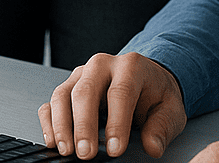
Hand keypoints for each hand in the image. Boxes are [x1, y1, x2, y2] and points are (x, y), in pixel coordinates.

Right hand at [38, 52, 185, 159]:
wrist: (146, 79)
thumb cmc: (155, 94)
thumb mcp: (169, 108)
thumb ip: (162, 126)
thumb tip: (152, 146)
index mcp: (131, 66)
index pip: (120, 92)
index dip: (117, 122)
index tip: (115, 149)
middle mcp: (103, 65)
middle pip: (86, 90)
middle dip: (84, 124)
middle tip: (86, 153)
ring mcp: (82, 74)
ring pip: (64, 93)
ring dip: (62, 124)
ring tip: (66, 150)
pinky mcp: (69, 86)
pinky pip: (52, 100)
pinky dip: (48, 120)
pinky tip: (53, 141)